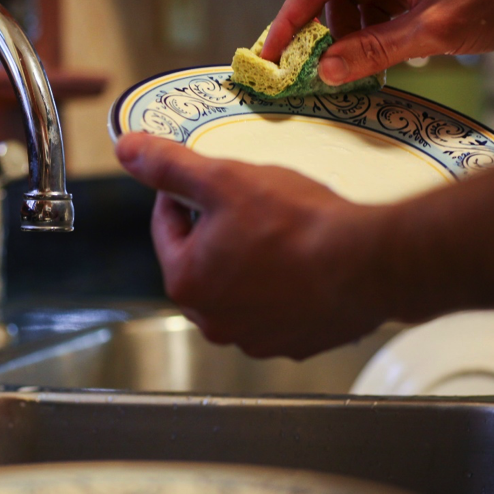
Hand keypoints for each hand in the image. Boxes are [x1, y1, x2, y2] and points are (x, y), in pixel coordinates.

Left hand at [115, 132, 395, 358]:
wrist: (367, 263)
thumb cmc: (296, 223)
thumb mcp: (223, 179)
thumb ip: (169, 166)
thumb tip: (126, 149)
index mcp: (186, 281)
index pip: (168, 226)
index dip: (185, 193)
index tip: (210, 178)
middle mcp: (213, 321)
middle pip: (203, 260)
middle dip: (218, 231)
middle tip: (252, 204)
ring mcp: (255, 338)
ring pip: (239, 286)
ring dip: (249, 261)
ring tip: (281, 232)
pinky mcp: (294, 344)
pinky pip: (276, 309)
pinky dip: (283, 287)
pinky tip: (303, 263)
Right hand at [260, 0, 493, 84]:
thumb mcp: (434, 31)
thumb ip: (375, 51)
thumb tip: (327, 71)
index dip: (289, 18)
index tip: (271, 54)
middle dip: (312, 19)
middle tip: (308, 58)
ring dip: (344, 26)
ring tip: (362, 58)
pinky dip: (368, 25)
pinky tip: (385, 48)